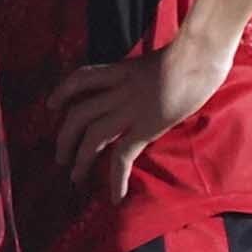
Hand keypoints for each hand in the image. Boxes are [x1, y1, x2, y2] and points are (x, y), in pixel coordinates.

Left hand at [43, 33, 227, 197]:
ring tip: (75, 177)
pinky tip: (115, 197)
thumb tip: (156, 81)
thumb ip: (150, 73)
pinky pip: (123, 157)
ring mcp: (130, 109)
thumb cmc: (192, 54)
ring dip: (80, 159)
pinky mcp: (146, 127)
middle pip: (79, 113)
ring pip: (92, 136)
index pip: (82, 78)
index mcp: (121, 71)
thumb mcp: (161, 60)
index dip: (63, 91)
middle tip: (60, 156)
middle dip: (64, 137)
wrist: (198, 56)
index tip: (53, 104)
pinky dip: (117, 179)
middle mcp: (119, 91)